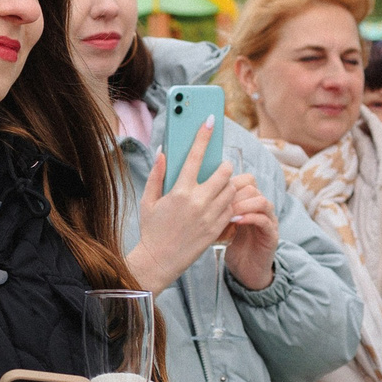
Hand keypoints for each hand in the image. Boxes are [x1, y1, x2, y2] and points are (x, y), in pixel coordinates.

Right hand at [128, 126, 240, 293]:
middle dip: (223, 167)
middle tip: (219, 168)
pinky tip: (222, 202)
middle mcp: (198, 201)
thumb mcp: (148, 200)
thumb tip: (163, 152)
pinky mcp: (218, 228)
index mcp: (179, 191)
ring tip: (221, 186)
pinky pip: (233, 207)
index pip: (196, 156)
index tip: (211, 120)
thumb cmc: (151, 230)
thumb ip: (157, 174)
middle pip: (224, 172)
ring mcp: (211, 215)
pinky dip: (231, 201)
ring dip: (229, 184)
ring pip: (232, 189)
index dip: (204, 136)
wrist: (159, 261)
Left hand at [221, 175, 278, 288]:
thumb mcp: (221, 224)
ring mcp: (269, 220)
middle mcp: (261, 208)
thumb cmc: (231, 246)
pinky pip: (264, 220)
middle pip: (252, 187)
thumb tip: (195, 194)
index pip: (245, 180)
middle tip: (218, 200)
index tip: (212, 189)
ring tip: (228, 211)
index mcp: (249, 202)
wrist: (246, 271)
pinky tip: (237, 221)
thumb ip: (216, 208)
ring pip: (261, 201)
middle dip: (234, 192)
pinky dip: (250, 218)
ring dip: (243, 204)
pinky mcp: (272, 235)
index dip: (230, 182)